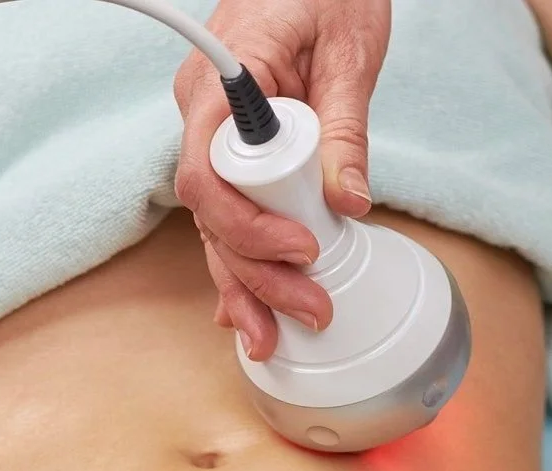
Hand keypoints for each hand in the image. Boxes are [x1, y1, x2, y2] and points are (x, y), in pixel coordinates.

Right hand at [174, 0, 390, 359]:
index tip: (305, 250)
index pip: (209, 178)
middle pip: (212, 218)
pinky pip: (225, 217)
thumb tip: (348, 204)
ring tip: (273, 336)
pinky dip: (239, 264)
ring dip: (246, 284)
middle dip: (257, 274)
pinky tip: (246, 308)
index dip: (250, 228)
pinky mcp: (231, 156)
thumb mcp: (349, 53)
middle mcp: (202, 118)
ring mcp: (211, 140)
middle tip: (310, 309)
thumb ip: (345, 131)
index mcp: (221, 86)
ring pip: (215, 228)